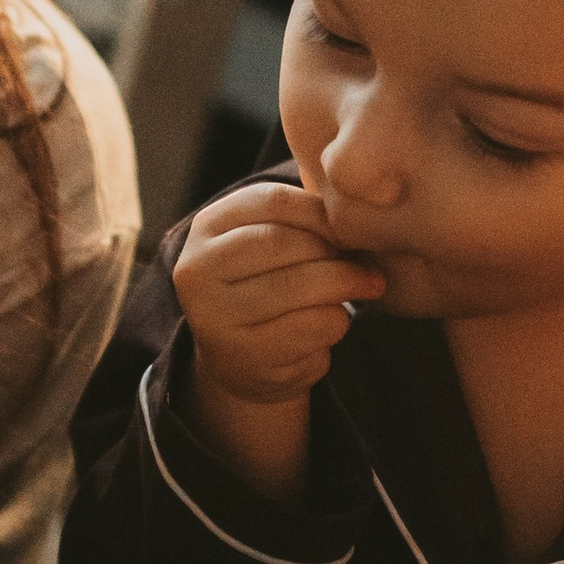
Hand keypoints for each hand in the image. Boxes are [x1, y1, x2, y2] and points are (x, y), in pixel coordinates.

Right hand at [173, 179, 381, 407]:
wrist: (242, 363)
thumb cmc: (267, 288)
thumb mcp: (269, 244)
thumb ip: (300, 221)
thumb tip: (356, 217)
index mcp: (206, 227)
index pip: (271, 200)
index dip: (320, 212)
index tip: (351, 230)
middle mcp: (197, 269)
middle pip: (281, 242)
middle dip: (334, 251)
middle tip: (365, 263)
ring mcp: (216, 316)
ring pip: (298, 284)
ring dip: (345, 284)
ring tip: (366, 285)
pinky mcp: (245, 354)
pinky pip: (310, 325)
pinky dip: (337, 320)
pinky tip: (336, 321)